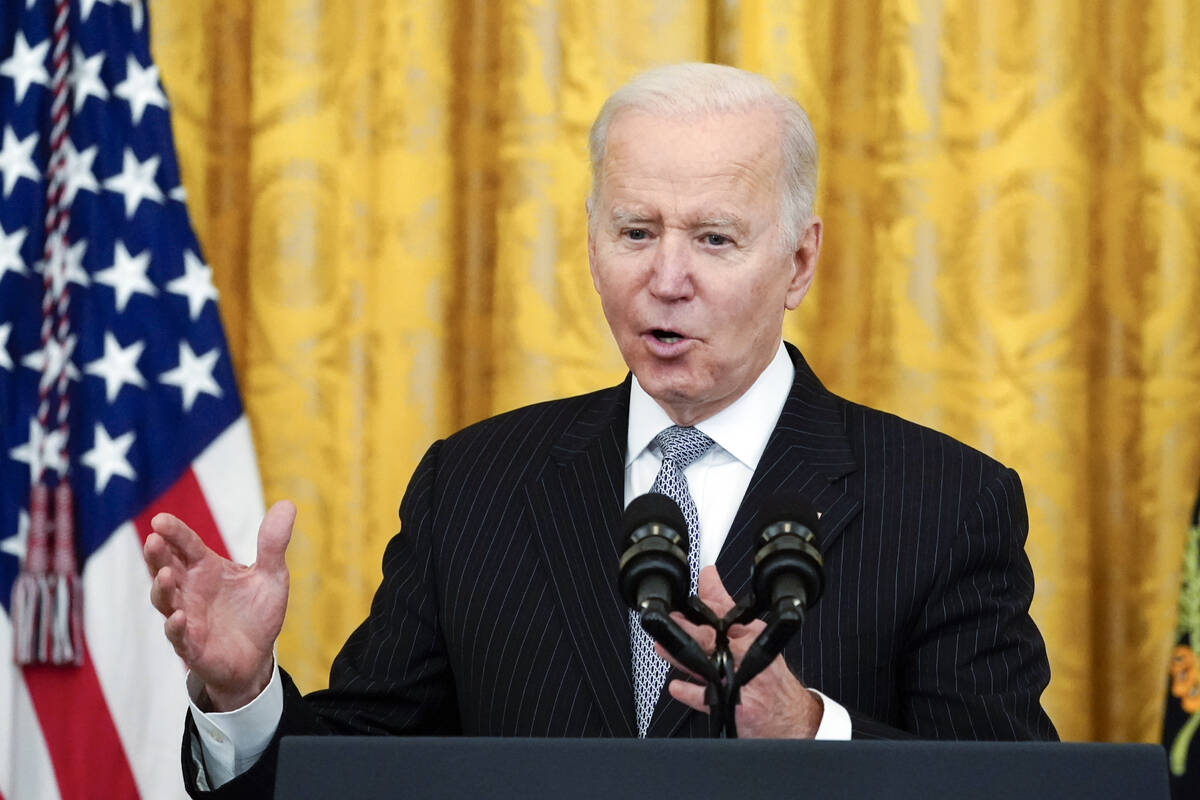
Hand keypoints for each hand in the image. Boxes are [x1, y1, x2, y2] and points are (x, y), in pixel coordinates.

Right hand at [144, 500, 295, 710]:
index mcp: (205, 568)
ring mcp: (187, 617)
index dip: (173, 532)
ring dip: (162, 588)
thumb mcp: (271, 575)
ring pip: (165, 600)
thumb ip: (273, 543)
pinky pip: (178, 636)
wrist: (256, 658)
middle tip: (153, 540)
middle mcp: (190, 590)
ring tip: (166, 574)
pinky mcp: (192, 645)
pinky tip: (179, 617)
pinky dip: (175, 626)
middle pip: (166, 567)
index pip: (186, 545)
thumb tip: (288, 504)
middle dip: (157, 555)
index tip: (160, 520)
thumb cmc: (256, 613)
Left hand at [659, 565, 822, 737]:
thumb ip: (724, 606)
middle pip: (711, 638)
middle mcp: (745, 656)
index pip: (721, 612)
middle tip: (670, 621)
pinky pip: (706, 699)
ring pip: (705, 666)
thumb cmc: (768, 675)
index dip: (699, 603)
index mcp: (750, 635)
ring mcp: (739, 681)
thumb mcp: (754, 635)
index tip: (681, 599)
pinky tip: (676, 686)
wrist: (789, 716)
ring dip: (681, 656)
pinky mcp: (734, 706)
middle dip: (687, 628)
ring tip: (664, 647)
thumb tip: (707, 575)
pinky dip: (689, 692)